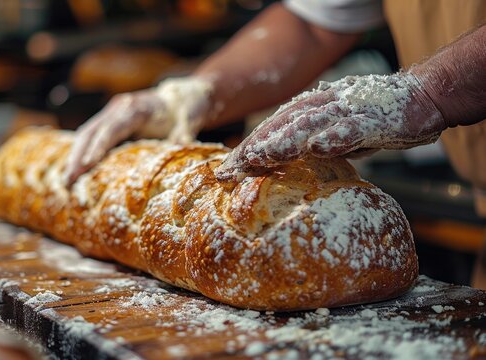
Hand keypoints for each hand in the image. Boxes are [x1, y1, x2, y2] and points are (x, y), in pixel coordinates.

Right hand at [63, 77, 212, 185]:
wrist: (180, 98)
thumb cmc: (184, 112)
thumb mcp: (188, 122)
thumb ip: (183, 133)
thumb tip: (183, 144)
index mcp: (136, 107)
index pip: (113, 128)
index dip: (99, 146)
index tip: (87, 165)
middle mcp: (119, 107)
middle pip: (92, 130)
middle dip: (78, 156)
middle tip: (68, 180)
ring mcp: (111, 112)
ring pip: (86, 133)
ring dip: (75, 156)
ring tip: (65, 181)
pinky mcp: (109, 120)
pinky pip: (90, 136)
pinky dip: (81, 152)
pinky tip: (74, 171)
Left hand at [215, 73, 446, 180]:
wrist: (422, 96)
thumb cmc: (374, 119)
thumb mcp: (334, 134)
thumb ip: (310, 144)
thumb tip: (280, 163)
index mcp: (311, 110)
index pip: (272, 130)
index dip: (247, 148)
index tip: (225, 171)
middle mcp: (323, 106)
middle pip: (281, 126)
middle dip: (253, 147)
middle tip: (228, 170)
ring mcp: (347, 110)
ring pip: (310, 124)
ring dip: (284, 140)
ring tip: (260, 156)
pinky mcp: (374, 118)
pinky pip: (353, 127)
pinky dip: (336, 136)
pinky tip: (318, 147)